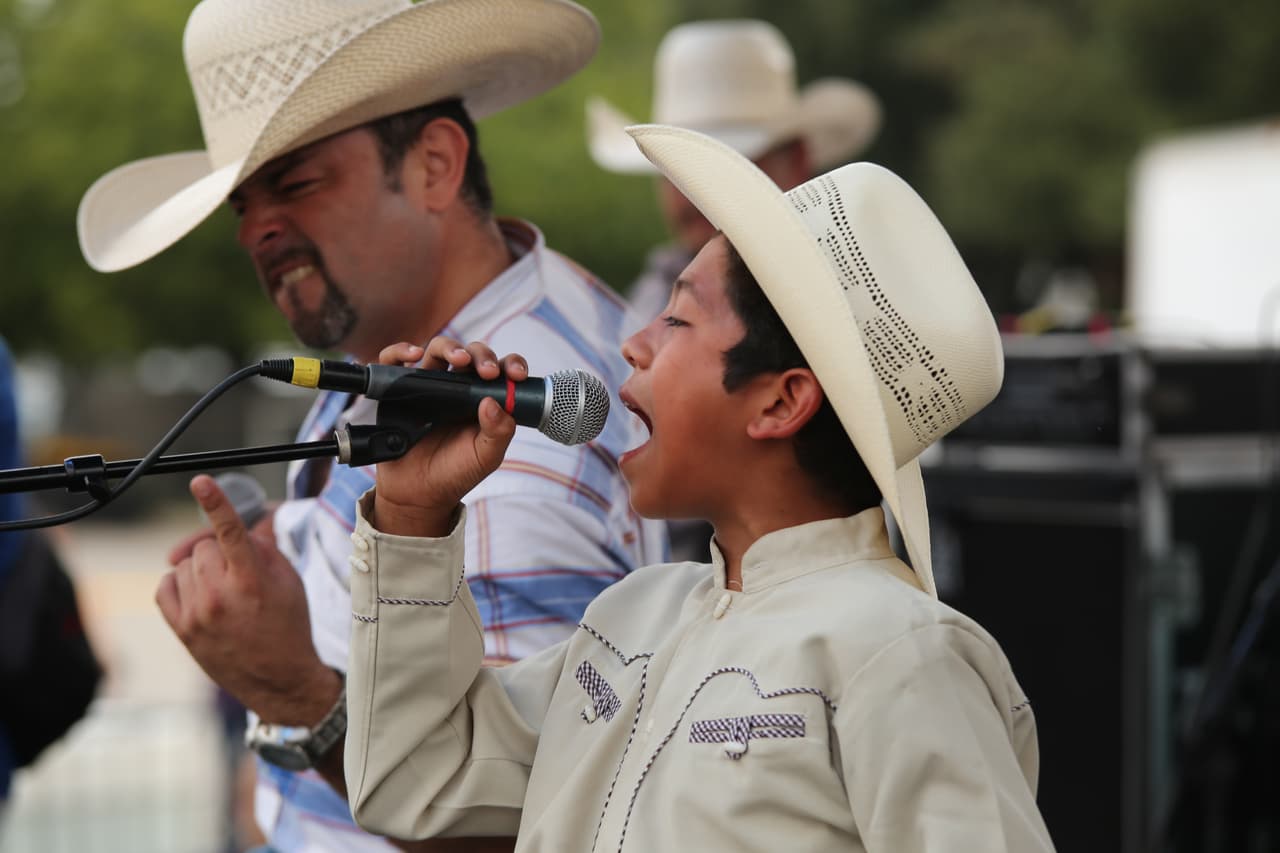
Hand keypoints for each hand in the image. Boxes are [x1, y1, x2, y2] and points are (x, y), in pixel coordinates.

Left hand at [156, 475, 338, 724]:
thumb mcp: (289, 581)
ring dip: (200, 569)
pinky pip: (165, 586)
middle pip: (203, 546)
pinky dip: (179, 584)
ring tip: (222, 589)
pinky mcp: (181, 629)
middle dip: (218, 551)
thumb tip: (243, 523)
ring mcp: (197, 614)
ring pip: (183, 564)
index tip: (200, 481)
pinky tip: (200, 596)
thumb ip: (264, 547)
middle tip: (236, 569)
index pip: (231, 531)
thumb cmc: (289, 625)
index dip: (216, 503)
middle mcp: (221, 595)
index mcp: (252, 580)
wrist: (279, 679)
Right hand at [371, 338, 523, 536]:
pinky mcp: (398, 390)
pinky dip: (400, 351)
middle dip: (481, 355)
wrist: (419, 493)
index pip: (500, 370)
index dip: (511, 365)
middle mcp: (457, 387)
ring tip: (459, 359)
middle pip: (470, 354)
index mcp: (483, 398)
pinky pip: (394, 362)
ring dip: (450, 347)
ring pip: (438, 350)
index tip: (516, 375)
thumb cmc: (456, 472)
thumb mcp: (486, 456)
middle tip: (487, 372)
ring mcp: (428, 385)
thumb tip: (493, 402)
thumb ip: (498, 432)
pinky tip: (413, 356)